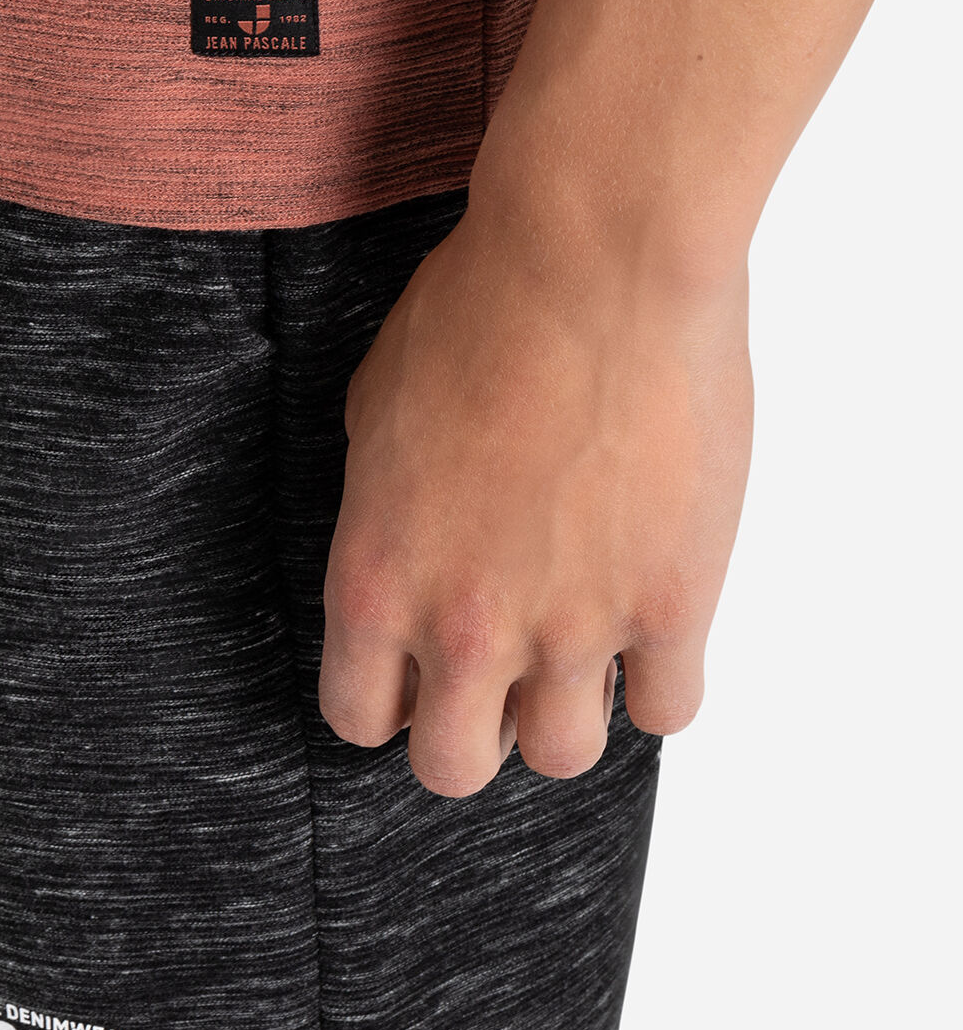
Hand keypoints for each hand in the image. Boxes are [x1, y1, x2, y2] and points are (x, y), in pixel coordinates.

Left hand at [318, 203, 753, 796]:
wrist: (593, 262)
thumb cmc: (477, 307)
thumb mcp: (375, 408)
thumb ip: (384, 507)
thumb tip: (407, 538)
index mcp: (376, 579)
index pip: (357, 716)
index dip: (389, 701)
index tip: (416, 675)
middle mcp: (464, 624)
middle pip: (454, 767)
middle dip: (471, 730)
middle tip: (497, 674)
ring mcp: (572, 625)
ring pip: (561, 758)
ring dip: (565, 714)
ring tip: (578, 651)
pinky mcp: (672, 604)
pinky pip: (666, 711)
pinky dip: (658, 681)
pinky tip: (651, 624)